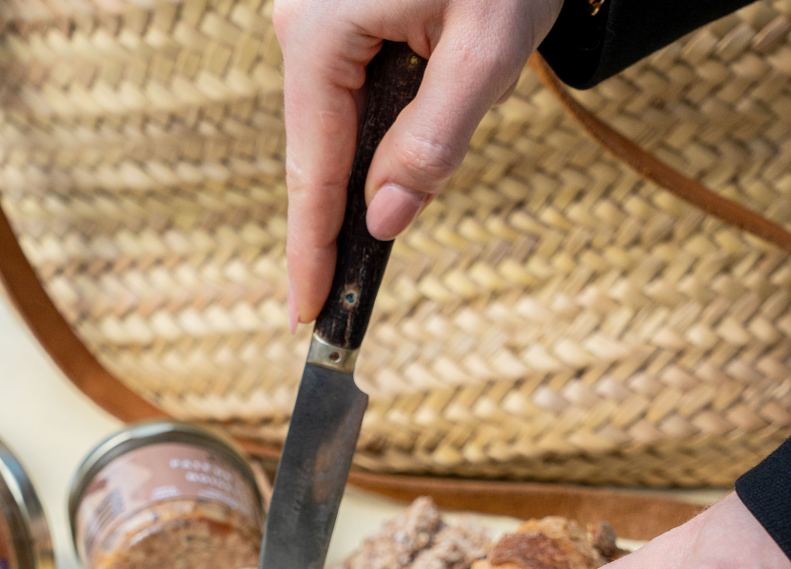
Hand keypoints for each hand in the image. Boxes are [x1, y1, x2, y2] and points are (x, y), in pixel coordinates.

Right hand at [273, 0, 563, 329]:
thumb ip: (433, 142)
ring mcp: (316, 14)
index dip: (311, 252)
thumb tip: (384, 220)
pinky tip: (410, 138)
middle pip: (318, 153)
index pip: (311, 173)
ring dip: (376, 165)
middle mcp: (302, 24)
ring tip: (408, 181)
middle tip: (343, 297)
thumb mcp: (488, 49)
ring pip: (338, 125)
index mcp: (320, 35)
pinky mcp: (340, 10)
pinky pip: (351, 92)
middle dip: (343, 219)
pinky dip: (379, 130)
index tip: (305, 316)